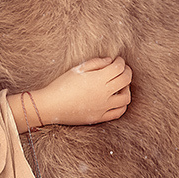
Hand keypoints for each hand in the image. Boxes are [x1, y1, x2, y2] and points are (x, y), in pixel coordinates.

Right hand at [15, 54, 131, 128]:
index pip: (119, 68)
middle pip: (126, 81)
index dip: (121, 62)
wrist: (51, 105)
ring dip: (126, 89)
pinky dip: (122, 104)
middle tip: (123, 69)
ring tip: (121, 84)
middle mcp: (104, 93)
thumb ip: (95, 63)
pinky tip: (118, 99)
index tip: (118, 60)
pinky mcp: (100, 117)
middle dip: (127, 72)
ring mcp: (103, 107)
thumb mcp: (77, 69)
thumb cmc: (61, 85)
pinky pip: (118, 112)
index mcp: (98, 79)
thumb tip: (110, 61)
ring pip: (125, 98)